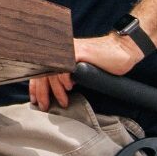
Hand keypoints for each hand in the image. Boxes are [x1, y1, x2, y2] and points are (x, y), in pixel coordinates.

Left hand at [28, 34, 143, 110]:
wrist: (121, 50)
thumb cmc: (102, 61)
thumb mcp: (80, 68)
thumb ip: (66, 73)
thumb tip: (54, 88)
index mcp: (60, 53)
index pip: (40, 69)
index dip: (35, 86)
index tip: (35, 100)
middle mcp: (62, 50)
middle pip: (43, 71)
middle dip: (42, 92)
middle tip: (44, 106)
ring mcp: (70, 50)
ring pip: (53, 71)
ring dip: (55, 90)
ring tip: (62, 101)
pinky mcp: (80, 53)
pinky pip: (66, 67)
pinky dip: (65, 79)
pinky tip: (69, 87)